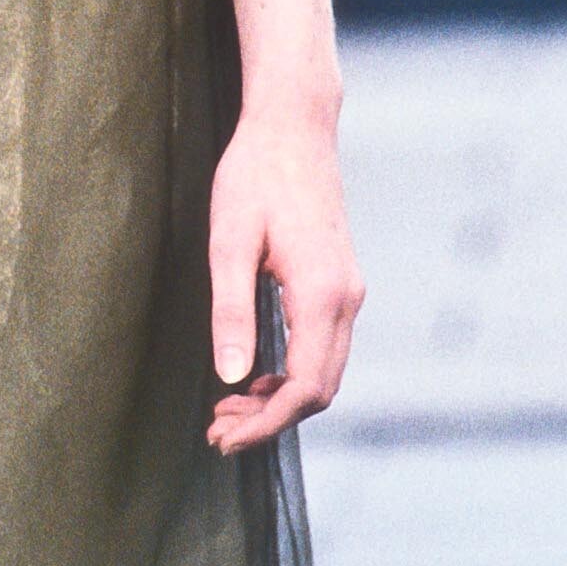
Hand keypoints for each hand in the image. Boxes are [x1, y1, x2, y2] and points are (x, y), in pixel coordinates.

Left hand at [206, 101, 361, 454]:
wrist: (295, 127)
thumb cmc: (255, 176)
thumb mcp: (229, 242)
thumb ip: (231, 311)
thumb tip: (231, 378)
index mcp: (321, 294)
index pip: (302, 388)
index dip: (263, 424)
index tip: (221, 438)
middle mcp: (346, 298)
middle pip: (319, 390)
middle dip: (269, 420)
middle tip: (217, 432)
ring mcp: (349, 291)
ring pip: (324, 372)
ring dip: (279, 401)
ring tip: (226, 411)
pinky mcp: (340, 283)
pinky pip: (324, 348)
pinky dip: (291, 375)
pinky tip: (253, 376)